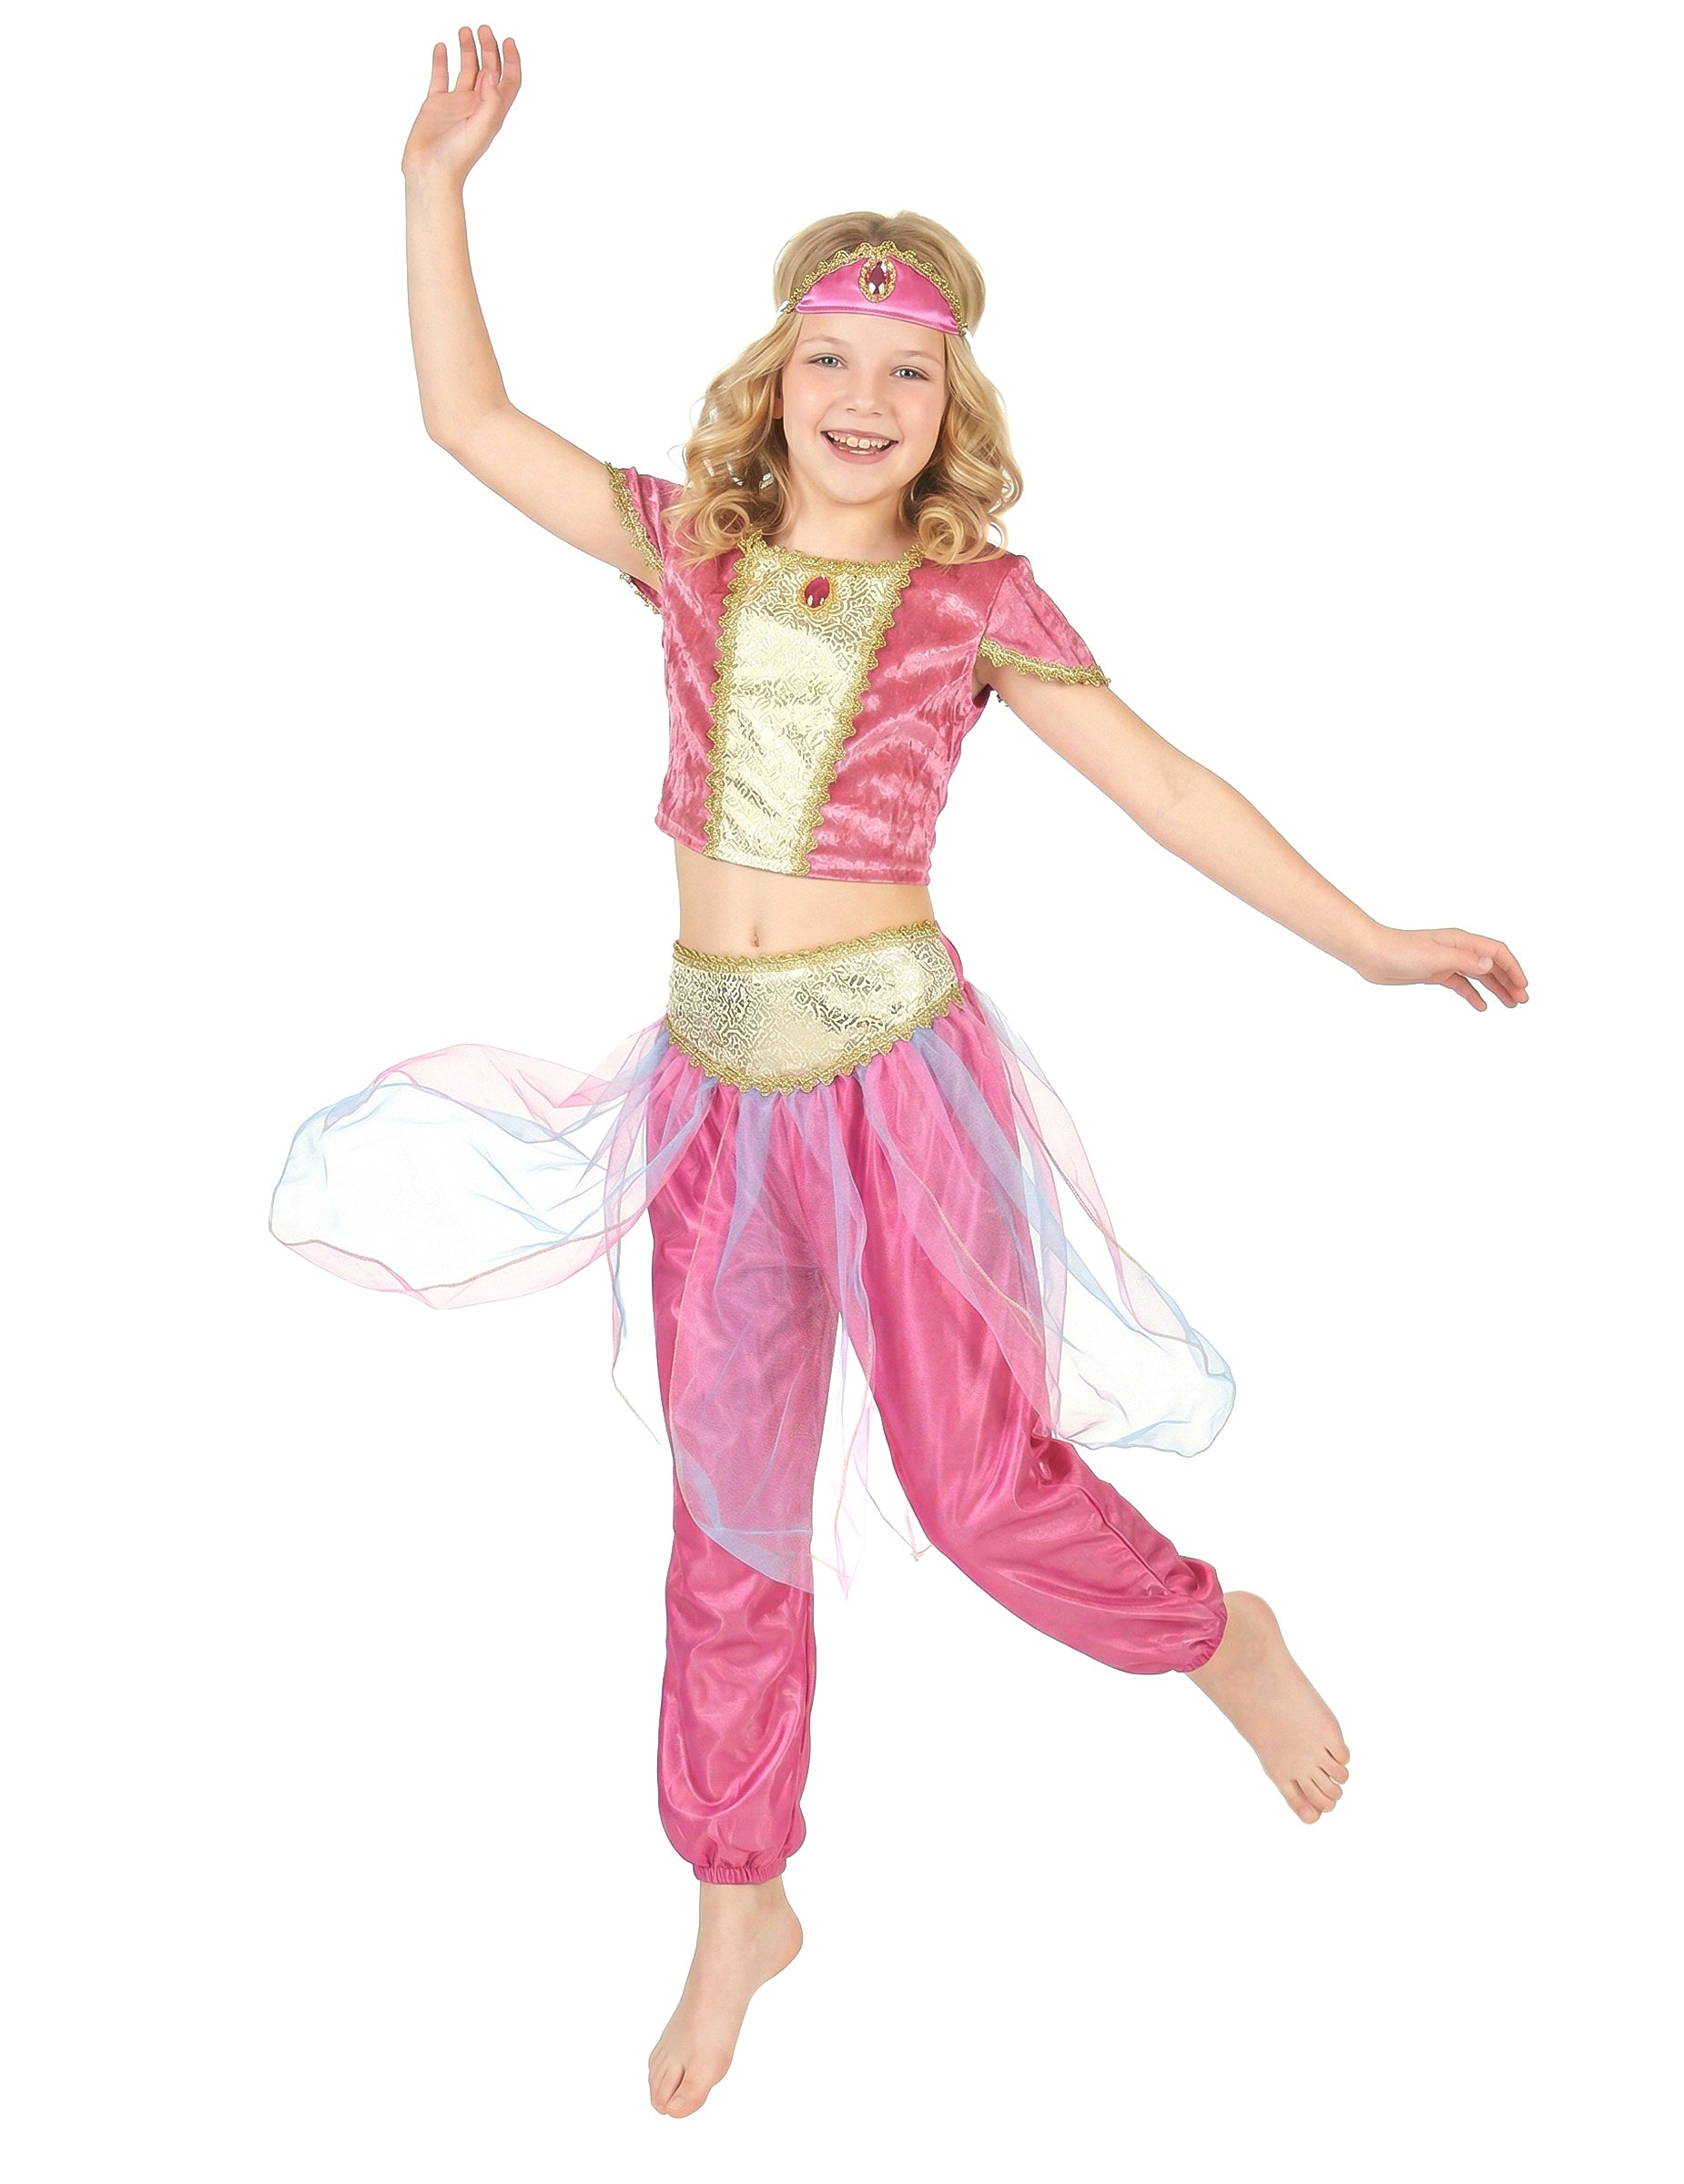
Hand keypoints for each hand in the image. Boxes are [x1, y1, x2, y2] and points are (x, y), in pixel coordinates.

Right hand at [401, 25, 520, 184]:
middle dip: (489, 49)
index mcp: (492, 112)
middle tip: (484, 29)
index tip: (508, 41)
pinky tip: (442, 47)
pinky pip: (440, 77)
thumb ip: (491, 101)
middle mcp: (476, 105)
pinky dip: (441, 60)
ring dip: (467, 50)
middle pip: (488, 70)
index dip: (512, 61)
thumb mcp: (482, 129)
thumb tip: (494, 72)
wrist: (430, 172)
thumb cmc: (458, 157)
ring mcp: (456, 104)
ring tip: (465, 31)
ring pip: (465, 70)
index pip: (508, 82)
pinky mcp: (436, 104)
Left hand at [1358, 926, 1528, 1010]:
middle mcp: (1458, 950)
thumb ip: (1465, 961)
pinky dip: (1473, 994)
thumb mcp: (1437, 957)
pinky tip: (1482, 1007)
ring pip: (1479, 976)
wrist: (1373, 955)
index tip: (1523, 986)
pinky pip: (1461, 984)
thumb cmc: (1401, 952)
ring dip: (1496, 989)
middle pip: (1492, 965)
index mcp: (1462, 941)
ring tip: (1510, 1004)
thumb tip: (1490, 965)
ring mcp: (1447, 962)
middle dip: (1509, 981)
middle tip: (1522, 1000)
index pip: (1497, 953)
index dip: (1513, 968)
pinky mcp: (1435, 973)